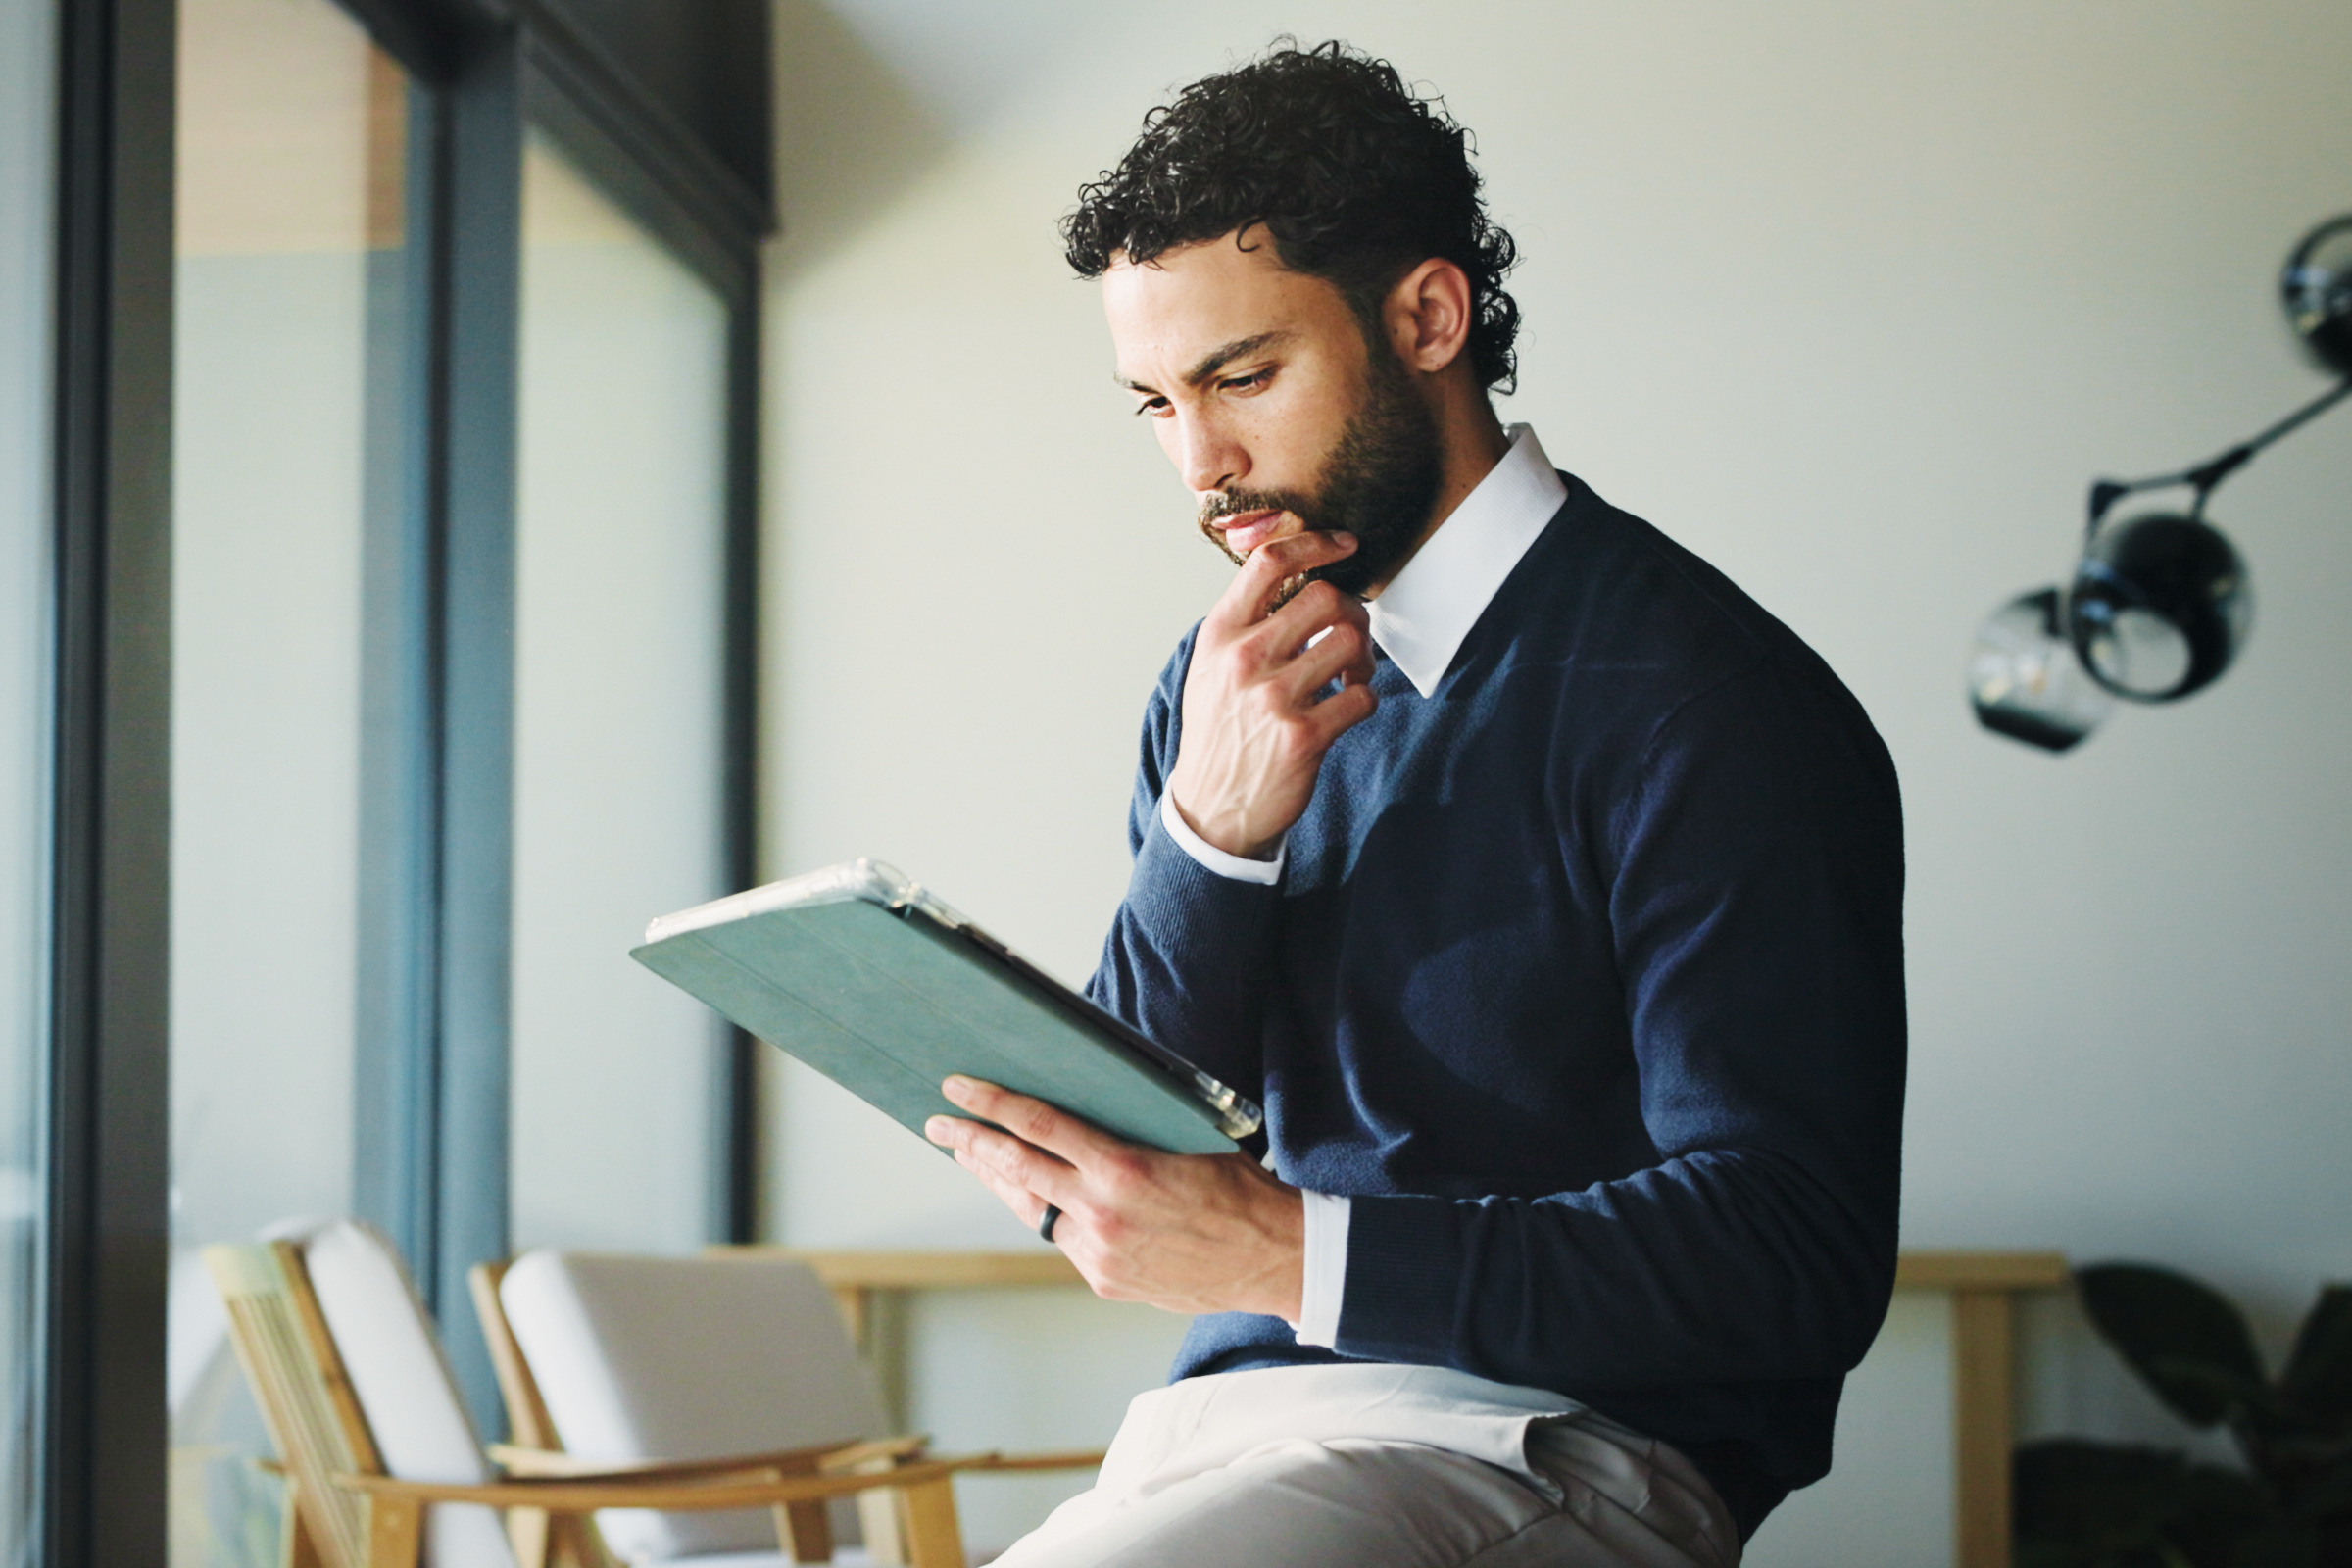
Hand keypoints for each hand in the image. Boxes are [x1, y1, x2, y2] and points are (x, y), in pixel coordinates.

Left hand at [924, 1075, 1304, 1319]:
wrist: (1273, 1258)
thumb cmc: (1238, 1188)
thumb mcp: (1186, 1139)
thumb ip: (1129, 1130)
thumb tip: (1081, 1104)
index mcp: (1123, 1168)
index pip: (1039, 1127)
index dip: (992, 1105)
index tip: (958, 1087)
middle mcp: (1103, 1214)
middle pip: (1018, 1170)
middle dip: (971, 1143)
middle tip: (938, 1124)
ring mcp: (1100, 1254)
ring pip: (1034, 1209)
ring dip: (1001, 1180)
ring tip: (973, 1155)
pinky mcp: (1105, 1280)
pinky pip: (1065, 1239)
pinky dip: (1050, 1213)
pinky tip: (1036, 1196)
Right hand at [1166, 531, 1379, 859]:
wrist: (1211, 808)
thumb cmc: (1220, 731)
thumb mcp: (1211, 667)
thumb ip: (1245, 623)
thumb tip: (1298, 576)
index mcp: (1220, 634)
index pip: (1268, 562)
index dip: (1315, 542)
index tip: (1344, 544)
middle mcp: (1243, 660)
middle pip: (1325, 596)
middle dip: (1352, 611)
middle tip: (1350, 636)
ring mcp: (1273, 698)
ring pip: (1351, 641)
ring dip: (1364, 657)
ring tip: (1351, 676)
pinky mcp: (1304, 736)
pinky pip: (1363, 697)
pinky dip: (1365, 700)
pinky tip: (1347, 708)